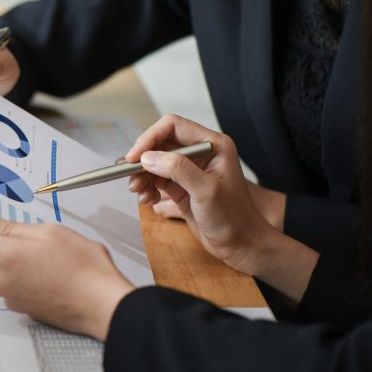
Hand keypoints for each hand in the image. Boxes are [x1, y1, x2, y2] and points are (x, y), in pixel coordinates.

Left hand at [0, 215, 133, 340]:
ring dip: (19, 261)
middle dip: (7, 244)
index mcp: (4, 256)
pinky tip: (51, 276)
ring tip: (51, 260)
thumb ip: (11, 227)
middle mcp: (1, 279)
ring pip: (4, 269)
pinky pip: (15, 285)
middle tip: (37, 241)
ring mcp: (10, 297)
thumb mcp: (49, 232)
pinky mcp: (21, 309)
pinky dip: (27, 278)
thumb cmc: (83, 268)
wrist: (102, 305)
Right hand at [126, 114, 316, 304]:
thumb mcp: (206, 191)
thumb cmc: (233, 218)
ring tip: (138, 192)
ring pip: (154, 162)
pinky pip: (156, 178)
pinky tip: (146, 199)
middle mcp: (200, 153)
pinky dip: (146, 187)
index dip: (150, 138)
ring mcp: (189, 169)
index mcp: (212, 145)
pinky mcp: (181, 186)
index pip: (173, 127)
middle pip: (160, 143)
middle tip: (132, 177)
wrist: (240, 244)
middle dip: (143, 159)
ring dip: (142, 175)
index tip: (134, 157)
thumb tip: (148, 158)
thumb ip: (178, 169)